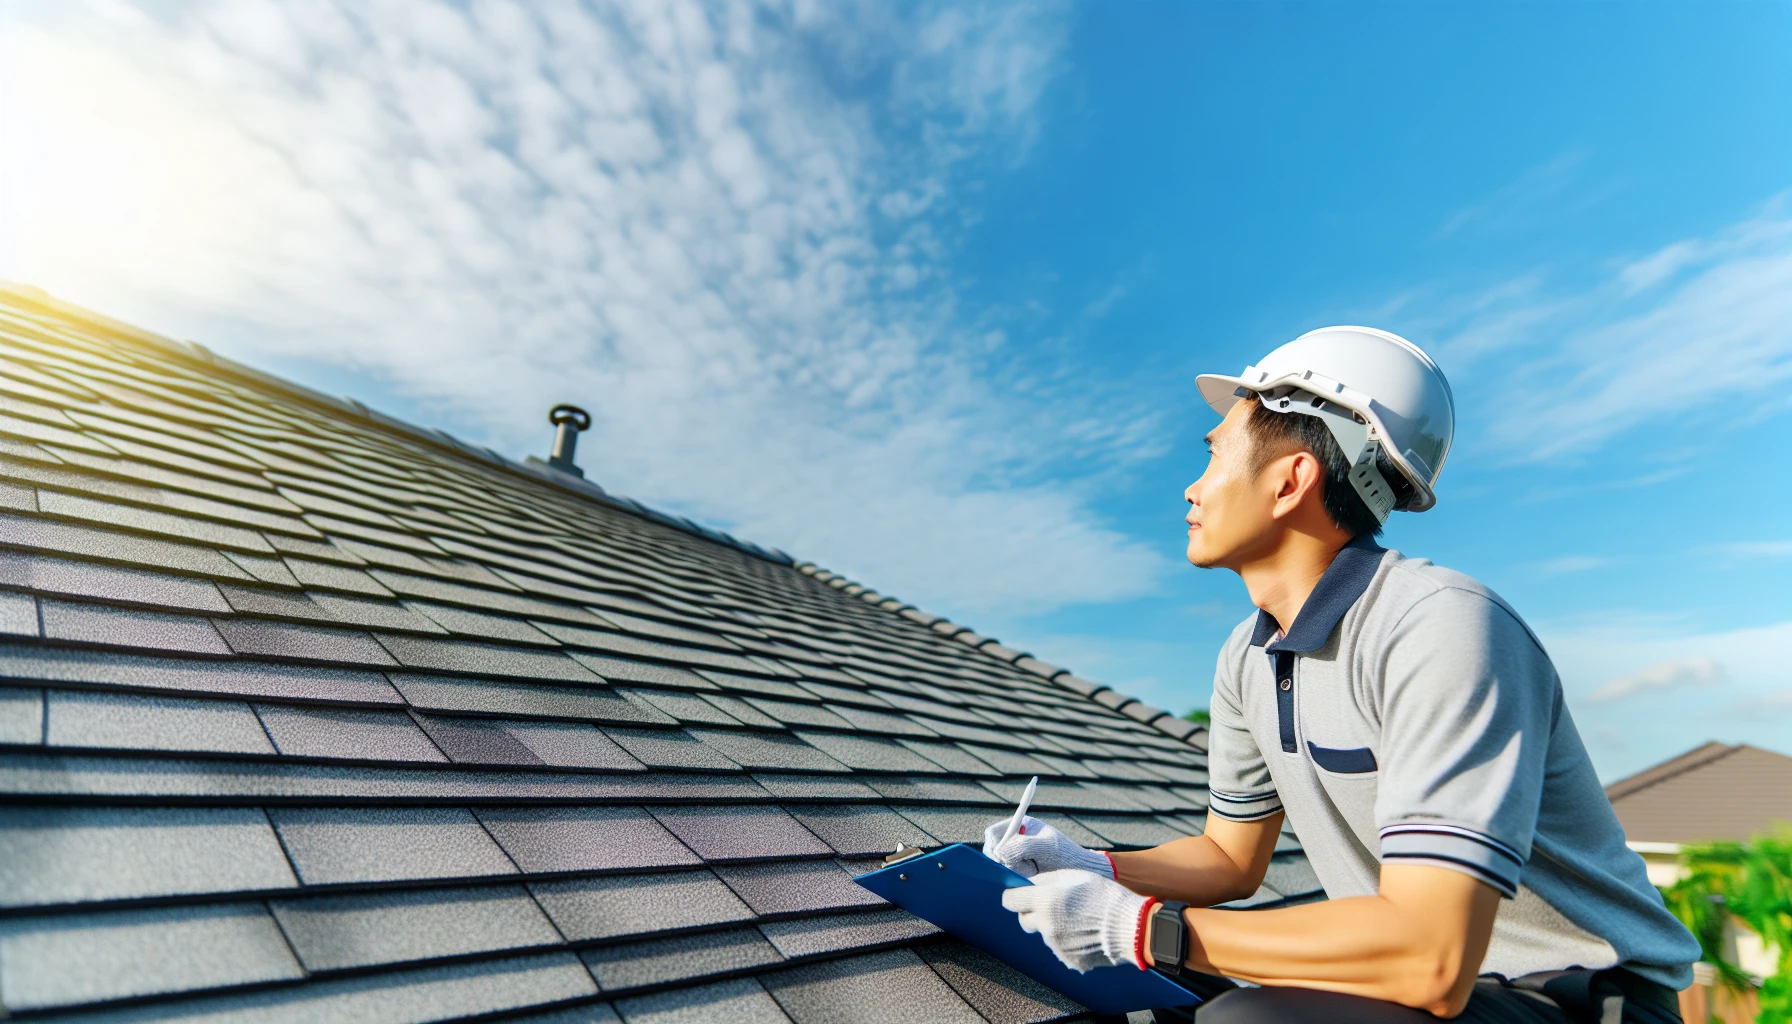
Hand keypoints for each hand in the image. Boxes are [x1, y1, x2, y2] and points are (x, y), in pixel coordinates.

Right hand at [982, 815, 1114, 878]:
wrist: (1081, 874)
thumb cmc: (1065, 856)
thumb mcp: (1045, 848)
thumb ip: (1021, 847)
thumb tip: (1000, 854)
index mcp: (1020, 825)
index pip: (993, 834)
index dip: (993, 846)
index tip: (1001, 858)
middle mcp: (1014, 840)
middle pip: (993, 851)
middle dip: (1004, 862)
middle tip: (1023, 867)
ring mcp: (1015, 857)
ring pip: (1000, 866)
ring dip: (1012, 871)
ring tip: (1033, 872)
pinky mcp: (1019, 871)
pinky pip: (1008, 876)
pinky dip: (1017, 879)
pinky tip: (1033, 878)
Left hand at [1002, 868, 1153, 972]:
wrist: (1130, 927)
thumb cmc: (1104, 896)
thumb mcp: (1073, 875)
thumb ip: (1046, 879)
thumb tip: (1030, 884)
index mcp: (1045, 901)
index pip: (1010, 901)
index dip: (1014, 896)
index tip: (1021, 895)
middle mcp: (1046, 925)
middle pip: (1024, 920)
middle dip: (1033, 913)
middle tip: (1052, 906)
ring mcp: (1056, 946)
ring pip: (1044, 934)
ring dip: (1054, 927)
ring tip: (1079, 919)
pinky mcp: (1068, 960)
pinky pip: (1060, 948)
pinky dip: (1068, 942)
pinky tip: (1085, 934)